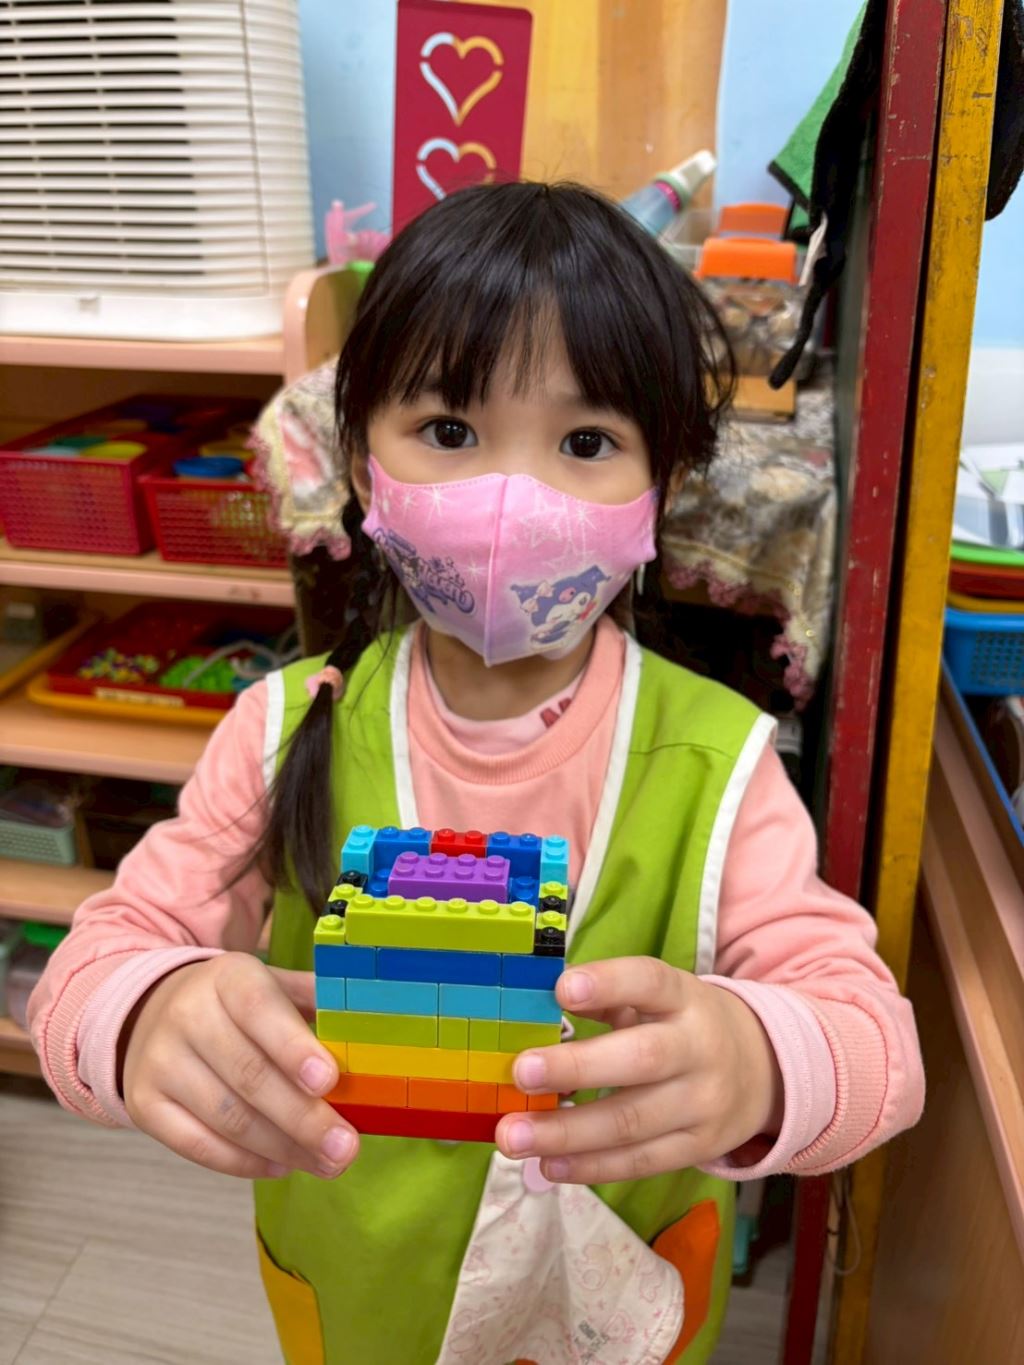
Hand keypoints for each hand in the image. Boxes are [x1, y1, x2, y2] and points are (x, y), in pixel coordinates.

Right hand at [122, 953, 356, 1180]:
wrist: (154, 1013)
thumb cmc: (237, 1005)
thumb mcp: (274, 985)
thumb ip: (317, 1003)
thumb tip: (368, 1030)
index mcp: (227, 977)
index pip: (259, 1009)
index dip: (294, 1047)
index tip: (330, 1080)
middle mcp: (186, 1014)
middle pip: (248, 1075)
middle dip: (303, 1118)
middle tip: (346, 1147)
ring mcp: (159, 1061)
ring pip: (227, 1117)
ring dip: (283, 1148)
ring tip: (326, 1163)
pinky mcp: (144, 1104)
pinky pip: (198, 1145)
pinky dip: (245, 1162)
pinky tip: (282, 1165)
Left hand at [495, 957, 783, 1183]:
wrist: (764, 1070)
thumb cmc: (683, 1025)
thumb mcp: (660, 998)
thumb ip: (608, 1000)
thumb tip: (538, 1010)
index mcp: (685, 998)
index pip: (650, 982)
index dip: (608, 983)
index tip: (561, 989)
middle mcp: (699, 1048)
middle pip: (641, 1059)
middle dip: (577, 1067)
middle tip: (521, 1072)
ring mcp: (703, 1103)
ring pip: (632, 1122)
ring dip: (567, 1133)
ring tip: (512, 1135)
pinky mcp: (699, 1147)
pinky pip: (641, 1162)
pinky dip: (591, 1166)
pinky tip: (549, 1164)